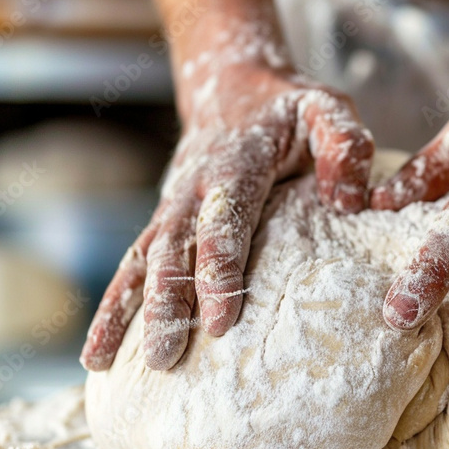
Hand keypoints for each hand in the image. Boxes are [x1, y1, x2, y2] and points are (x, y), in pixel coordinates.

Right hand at [81, 54, 373, 371]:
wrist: (233, 85)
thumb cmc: (290, 109)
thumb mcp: (325, 109)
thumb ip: (343, 145)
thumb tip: (350, 202)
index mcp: (236, 163)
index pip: (225, 219)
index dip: (220, 268)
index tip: (221, 320)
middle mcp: (193, 187)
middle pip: (174, 249)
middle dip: (167, 304)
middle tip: (166, 358)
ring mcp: (171, 205)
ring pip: (142, 260)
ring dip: (125, 311)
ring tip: (102, 363)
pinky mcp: (163, 222)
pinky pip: (132, 265)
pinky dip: (113, 305)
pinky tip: (98, 353)